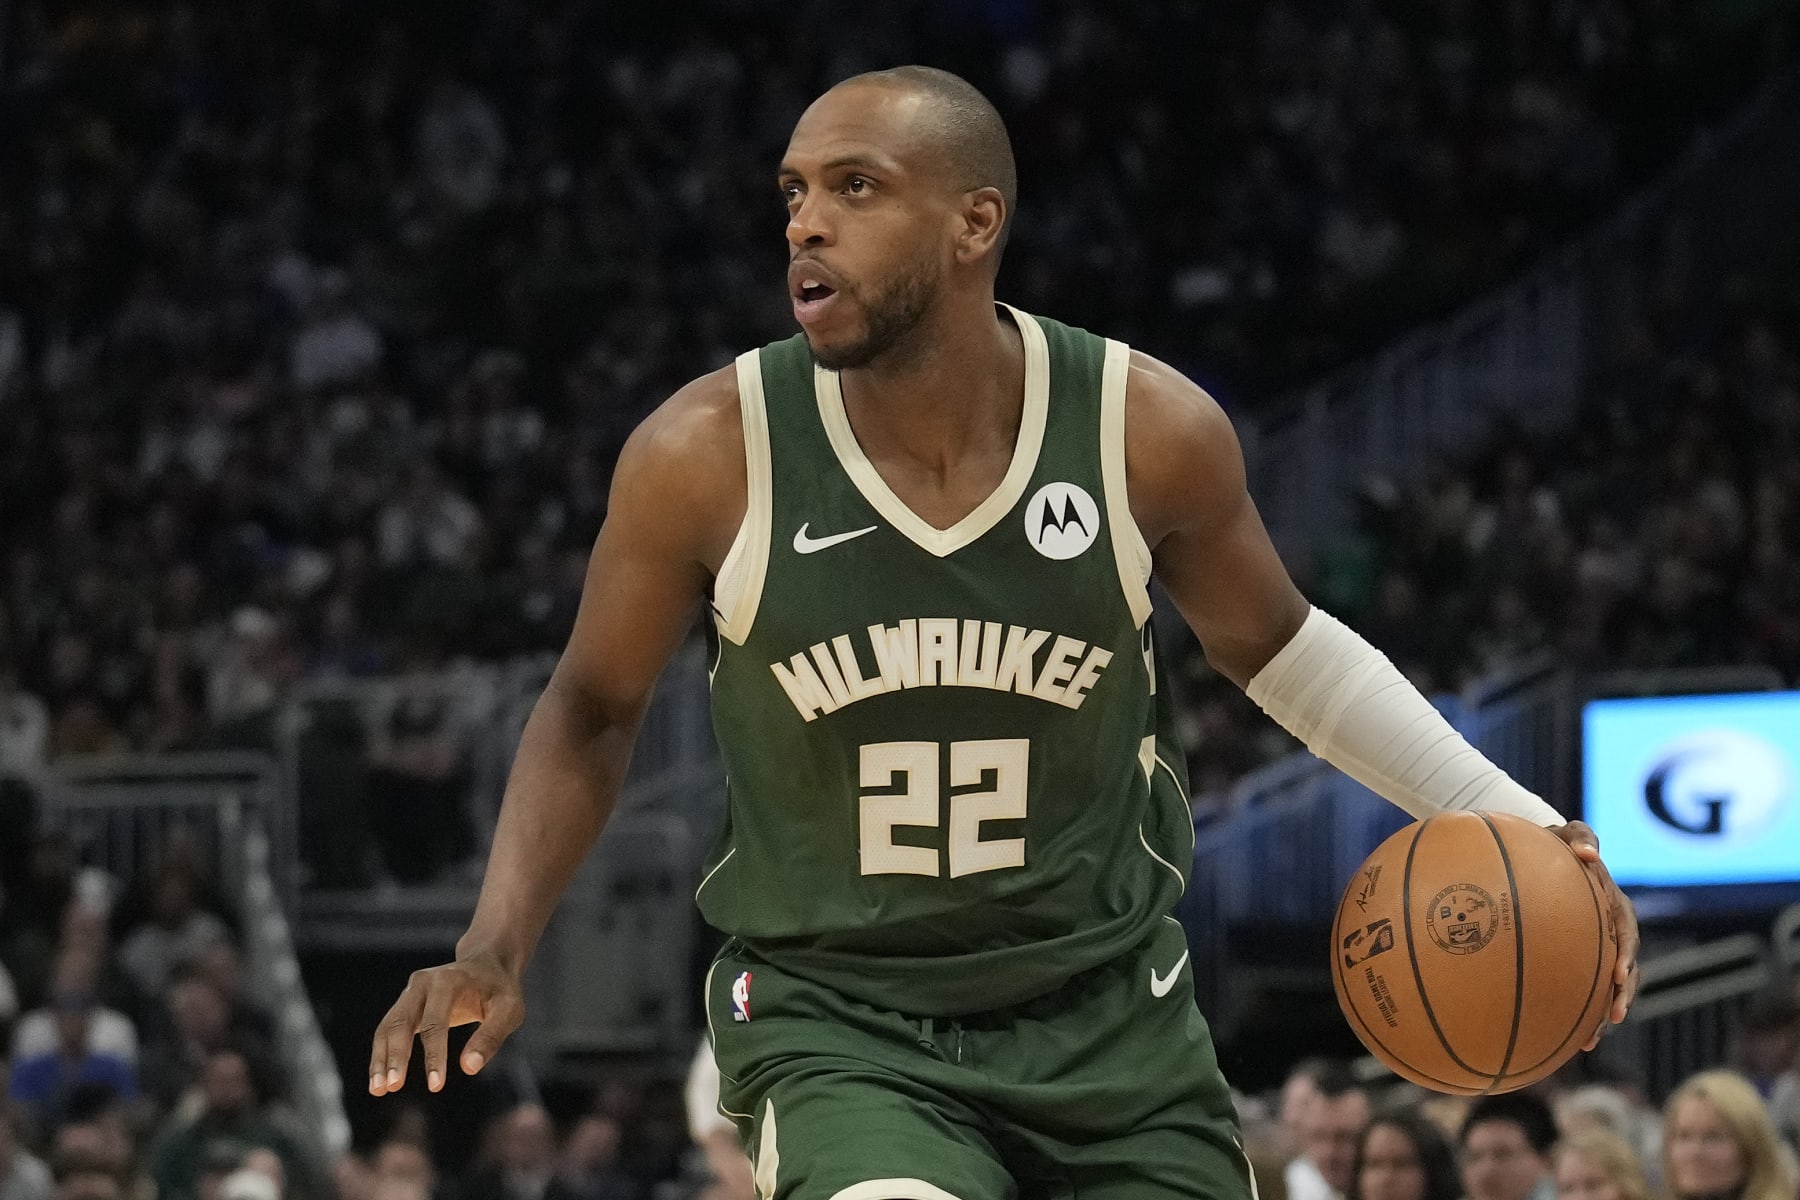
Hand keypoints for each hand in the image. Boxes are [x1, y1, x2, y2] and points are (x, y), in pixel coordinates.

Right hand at [369, 953, 523, 1094]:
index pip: (436, 1022)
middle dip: (396, 1056)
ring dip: (381, 1058)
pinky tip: (380, 1079)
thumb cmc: (500, 990)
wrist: (487, 962)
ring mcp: (412, 991)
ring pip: (388, 1025)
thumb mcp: (509, 1010)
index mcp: (449, 981)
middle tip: (391, 1087)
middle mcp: (424, 982)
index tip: (436, 1086)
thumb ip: (491, 1036)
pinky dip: (383, 1053)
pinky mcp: (407, 1002)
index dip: (434, 1055)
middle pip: (402, 1021)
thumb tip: (469, 1068)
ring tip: (378, 1090)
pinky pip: (388, 1029)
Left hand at [1551, 820, 1639, 1049]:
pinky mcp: (1586, 958)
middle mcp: (1612, 928)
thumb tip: (1589, 852)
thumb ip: (1580, 837)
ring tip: (1596, 1036)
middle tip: (1615, 1012)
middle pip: (1626, 964)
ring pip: (1613, 983)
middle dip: (1623, 991)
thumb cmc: (1557, 844)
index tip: (1618, 973)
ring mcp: (1602, 944)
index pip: (1625, 928)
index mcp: (1612, 902)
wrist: (1546, 856)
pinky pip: (1591, 988)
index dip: (1625, 951)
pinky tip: (1576, 1041)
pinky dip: (1587, 1013)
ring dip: (1608, 1008)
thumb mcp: (1567, 834)